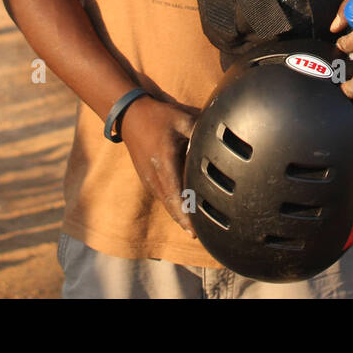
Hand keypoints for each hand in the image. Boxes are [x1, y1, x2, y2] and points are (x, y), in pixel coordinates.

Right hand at [118, 96, 197, 236]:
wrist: (130, 116)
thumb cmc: (158, 117)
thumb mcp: (182, 118)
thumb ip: (201, 130)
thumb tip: (221, 137)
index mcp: (164, 163)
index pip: (177, 195)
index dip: (187, 214)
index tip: (197, 229)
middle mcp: (154, 176)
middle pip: (172, 206)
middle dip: (187, 222)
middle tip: (205, 235)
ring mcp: (149, 180)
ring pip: (167, 204)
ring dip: (181, 217)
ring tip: (198, 230)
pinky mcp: (148, 179)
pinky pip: (164, 198)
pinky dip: (175, 208)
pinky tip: (187, 215)